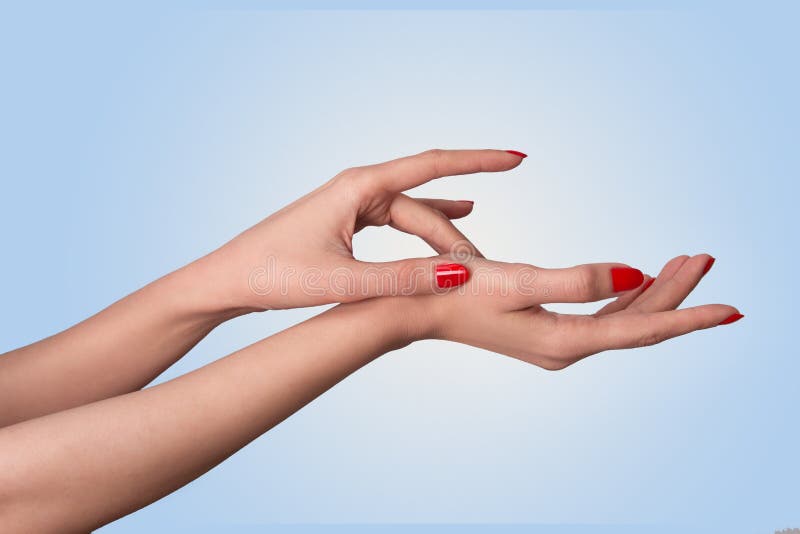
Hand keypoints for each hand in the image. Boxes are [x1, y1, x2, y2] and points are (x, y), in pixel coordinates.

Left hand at [203, 149, 525, 309]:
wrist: (228, 279)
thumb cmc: (274, 275)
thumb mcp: (343, 281)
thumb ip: (402, 279)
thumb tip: (460, 274)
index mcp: (359, 187)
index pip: (432, 165)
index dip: (479, 162)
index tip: (517, 158)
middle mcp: (358, 188)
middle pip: (425, 207)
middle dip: (456, 238)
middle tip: (485, 273)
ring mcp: (352, 204)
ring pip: (412, 217)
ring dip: (443, 234)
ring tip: (480, 249)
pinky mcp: (347, 222)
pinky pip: (398, 221)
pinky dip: (425, 225)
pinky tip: (451, 219)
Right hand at [406, 254, 741, 369]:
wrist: (419, 306)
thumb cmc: (460, 292)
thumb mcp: (519, 282)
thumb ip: (578, 281)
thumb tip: (634, 275)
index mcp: (566, 340)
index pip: (643, 330)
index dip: (690, 317)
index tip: (733, 309)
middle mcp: (567, 347)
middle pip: (638, 323)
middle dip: (676, 293)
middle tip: (705, 257)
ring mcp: (558, 340)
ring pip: (622, 319)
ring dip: (654, 292)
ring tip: (684, 263)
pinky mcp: (547, 328)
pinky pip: (602, 315)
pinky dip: (626, 296)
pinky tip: (637, 279)